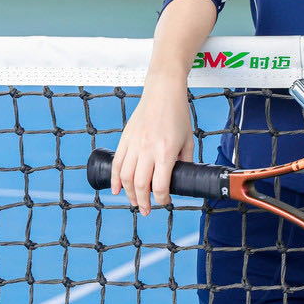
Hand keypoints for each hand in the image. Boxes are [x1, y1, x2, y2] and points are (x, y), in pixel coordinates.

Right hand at [109, 70, 193, 215]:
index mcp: (165, 152)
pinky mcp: (124, 139)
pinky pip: (116, 164)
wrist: (163, 92)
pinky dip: (115, 180)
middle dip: (143, 202)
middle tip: (146, 211)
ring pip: (125, 177)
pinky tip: (117, 190)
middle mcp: (147, 150)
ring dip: (129, 194)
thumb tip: (181, 179)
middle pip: (140, 185)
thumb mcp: (188, 140)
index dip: (162, 199)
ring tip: (134, 202)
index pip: (160, 186)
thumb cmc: (177, 115)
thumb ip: (185, 161)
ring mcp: (134, 144)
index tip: (165, 202)